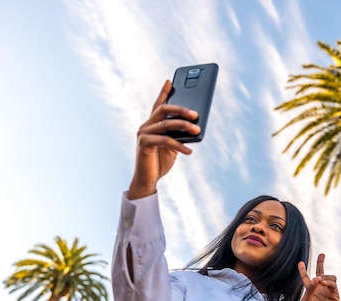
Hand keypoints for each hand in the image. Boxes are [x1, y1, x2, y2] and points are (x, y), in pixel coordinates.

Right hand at [128, 80, 200, 199]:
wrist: (148, 180)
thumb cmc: (160, 162)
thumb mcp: (172, 146)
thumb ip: (178, 134)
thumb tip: (194, 126)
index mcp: (152, 124)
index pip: (158, 105)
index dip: (164, 92)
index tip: (170, 81)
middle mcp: (146, 126)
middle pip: (164, 109)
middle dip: (181, 109)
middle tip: (196, 113)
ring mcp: (143, 134)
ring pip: (166, 123)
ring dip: (184, 126)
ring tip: (197, 130)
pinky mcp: (144, 144)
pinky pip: (165, 140)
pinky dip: (179, 145)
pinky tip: (189, 151)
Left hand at [299, 253, 339, 300]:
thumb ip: (309, 289)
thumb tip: (316, 278)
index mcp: (309, 290)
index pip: (305, 277)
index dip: (302, 270)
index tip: (300, 262)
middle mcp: (318, 288)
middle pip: (319, 272)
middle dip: (321, 263)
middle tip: (322, 254)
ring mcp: (327, 290)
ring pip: (328, 277)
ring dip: (324, 276)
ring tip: (320, 281)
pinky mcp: (335, 294)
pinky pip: (333, 283)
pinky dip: (329, 281)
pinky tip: (325, 284)